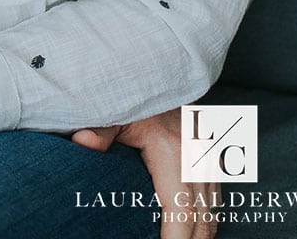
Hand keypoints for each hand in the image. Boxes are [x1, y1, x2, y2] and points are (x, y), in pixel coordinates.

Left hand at [72, 108, 217, 238]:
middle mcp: (200, 159)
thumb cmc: (136, 96)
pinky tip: (187, 232)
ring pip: (213, 213)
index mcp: (175, 151)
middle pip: (202, 219)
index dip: (174, 238)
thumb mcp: (114, 111)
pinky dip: (204, 221)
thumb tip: (81, 142)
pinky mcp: (215, 162)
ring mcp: (211, 161)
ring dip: (197, 234)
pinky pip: (214, 202)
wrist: (162, 75)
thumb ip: (100, 130)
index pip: (181, 209)